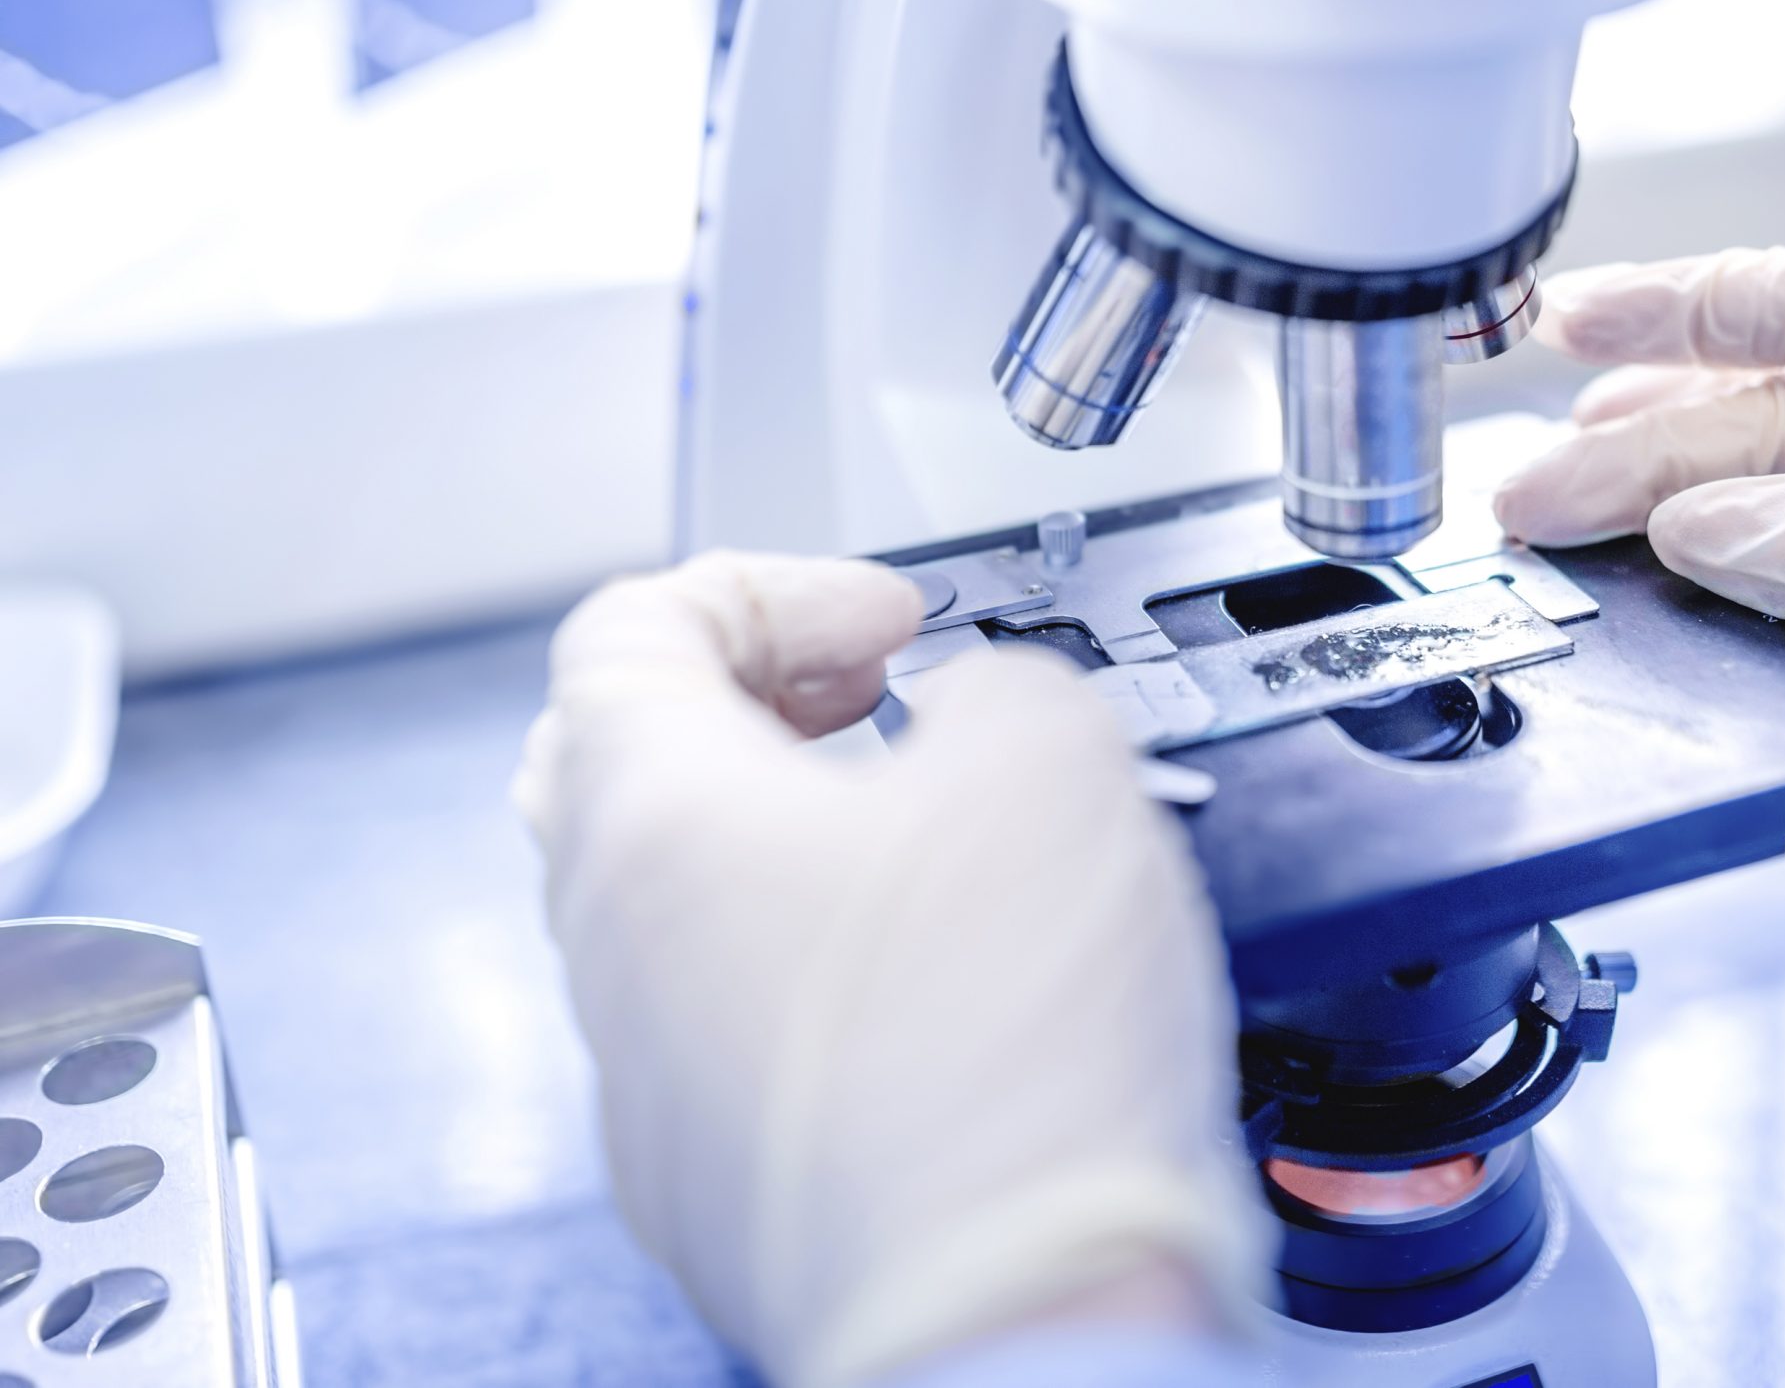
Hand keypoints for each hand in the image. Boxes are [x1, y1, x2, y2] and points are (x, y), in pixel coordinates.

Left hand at [513, 553, 1267, 1384]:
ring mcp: (649, 1081)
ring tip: (927, 838)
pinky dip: (811, 966)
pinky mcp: (711, 1178)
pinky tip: (939, 984)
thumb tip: (979, 712)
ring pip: (676, 907)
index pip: (628, 630)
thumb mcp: (1052, 760)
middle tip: (867, 698)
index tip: (877, 619)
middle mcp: (615, 954)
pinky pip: (727, 1027)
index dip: (772, 589)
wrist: (1017, 1312)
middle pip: (621, 765)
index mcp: (653, 821)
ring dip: (787, 836)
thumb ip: (1000, 680)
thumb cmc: (1002, 1065)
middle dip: (754, 701)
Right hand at [1494, 246, 1784, 896]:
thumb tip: (1693, 528)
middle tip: (1530, 492)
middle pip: (1775, 406)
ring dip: (1667, 504)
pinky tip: (1656, 573)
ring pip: (1777, 485)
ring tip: (1556, 520)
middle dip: (1645, 442)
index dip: (1683, 307)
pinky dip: (1727, 568)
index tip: (1570, 321)